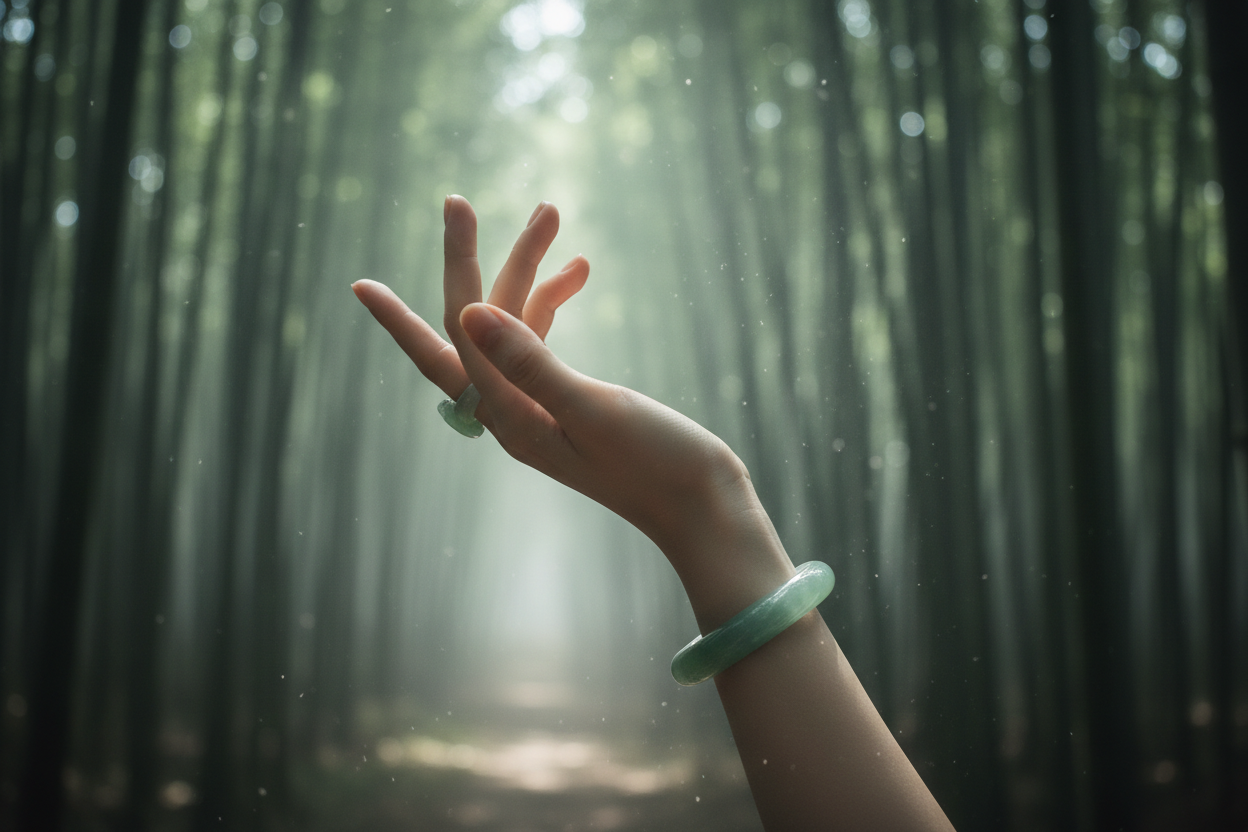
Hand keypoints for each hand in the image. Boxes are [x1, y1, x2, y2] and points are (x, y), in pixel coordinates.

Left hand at [352, 196, 794, 628]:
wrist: (703, 506)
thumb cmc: (656, 465)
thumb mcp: (593, 409)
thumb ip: (531, 363)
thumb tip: (470, 313)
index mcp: (510, 421)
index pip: (446, 351)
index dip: (399, 319)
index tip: (359, 284)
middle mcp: (514, 413)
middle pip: (475, 326)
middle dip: (473, 262)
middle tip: (457, 202)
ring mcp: (541, 405)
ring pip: (513, 325)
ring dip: (528, 270)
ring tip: (551, 213)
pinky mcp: (569, 399)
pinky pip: (543, 341)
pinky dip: (555, 300)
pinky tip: (578, 271)